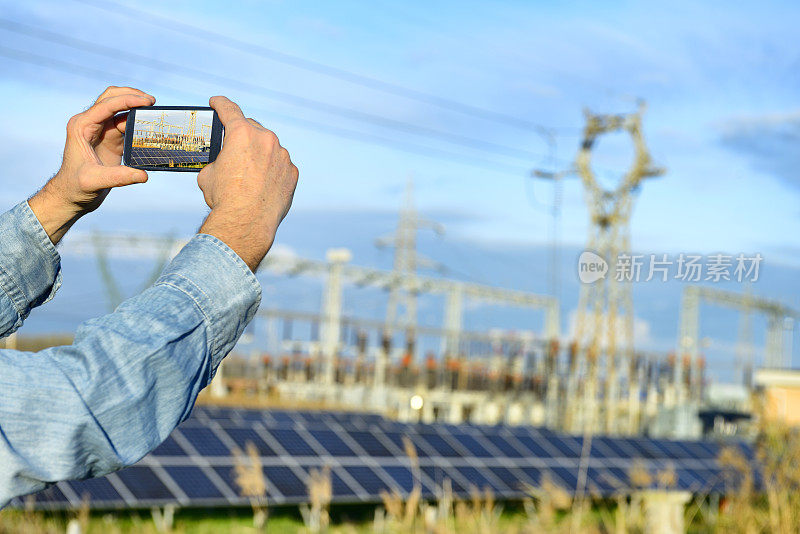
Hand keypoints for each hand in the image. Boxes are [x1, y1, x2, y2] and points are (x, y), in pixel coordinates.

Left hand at [29, 86, 155, 242]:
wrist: (71, 195)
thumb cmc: (76, 186)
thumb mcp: (95, 182)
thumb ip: (119, 177)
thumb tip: (143, 175)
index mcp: (81, 126)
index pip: (106, 106)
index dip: (127, 100)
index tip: (147, 101)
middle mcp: (90, 123)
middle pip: (111, 98)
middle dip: (131, 95)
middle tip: (152, 101)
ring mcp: (100, 130)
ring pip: (120, 108)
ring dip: (136, 107)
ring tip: (155, 112)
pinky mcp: (110, 139)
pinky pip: (126, 123)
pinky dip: (139, 122)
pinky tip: (151, 126)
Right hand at [198, 96, 297, 270]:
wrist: (247, 223)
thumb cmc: (224, 198)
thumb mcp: (208, 174)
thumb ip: (218, 160)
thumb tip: (222, 164)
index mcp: (241, 134)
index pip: (229, 110)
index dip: (221, 104)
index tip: (217, 102)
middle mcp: (266, 140)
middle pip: (252, 128)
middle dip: (242, 134)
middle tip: (233, 145)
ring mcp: (282, 156)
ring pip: (269, 147)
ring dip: (259, 152)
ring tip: (249, 171)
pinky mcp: (292, 172)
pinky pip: (280, 165)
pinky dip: (272, 169)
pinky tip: (263, 183)